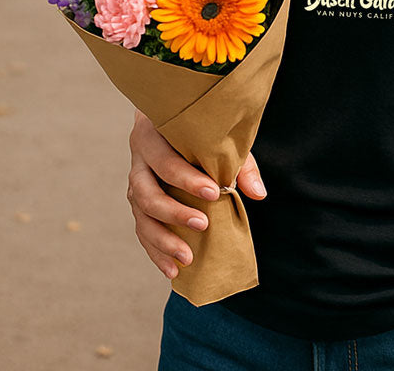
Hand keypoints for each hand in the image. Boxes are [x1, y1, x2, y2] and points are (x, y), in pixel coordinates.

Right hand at [127, 109, 265, 278]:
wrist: (180, 124)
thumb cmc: (203, 132)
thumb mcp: (222, 139)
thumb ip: (240, 164)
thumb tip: (258, 194)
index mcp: (153, 133)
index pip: (165, 160)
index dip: (187, 180)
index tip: (213, 193)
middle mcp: (139, 158)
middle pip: (145, 192)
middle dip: (174, 213)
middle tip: (202, 225)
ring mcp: (136, 181)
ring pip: (140, 216)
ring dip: (162, 240)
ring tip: (187, 258)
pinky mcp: (138, 203)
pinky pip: (142, 230)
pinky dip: (157, 252)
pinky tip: (173, 270)